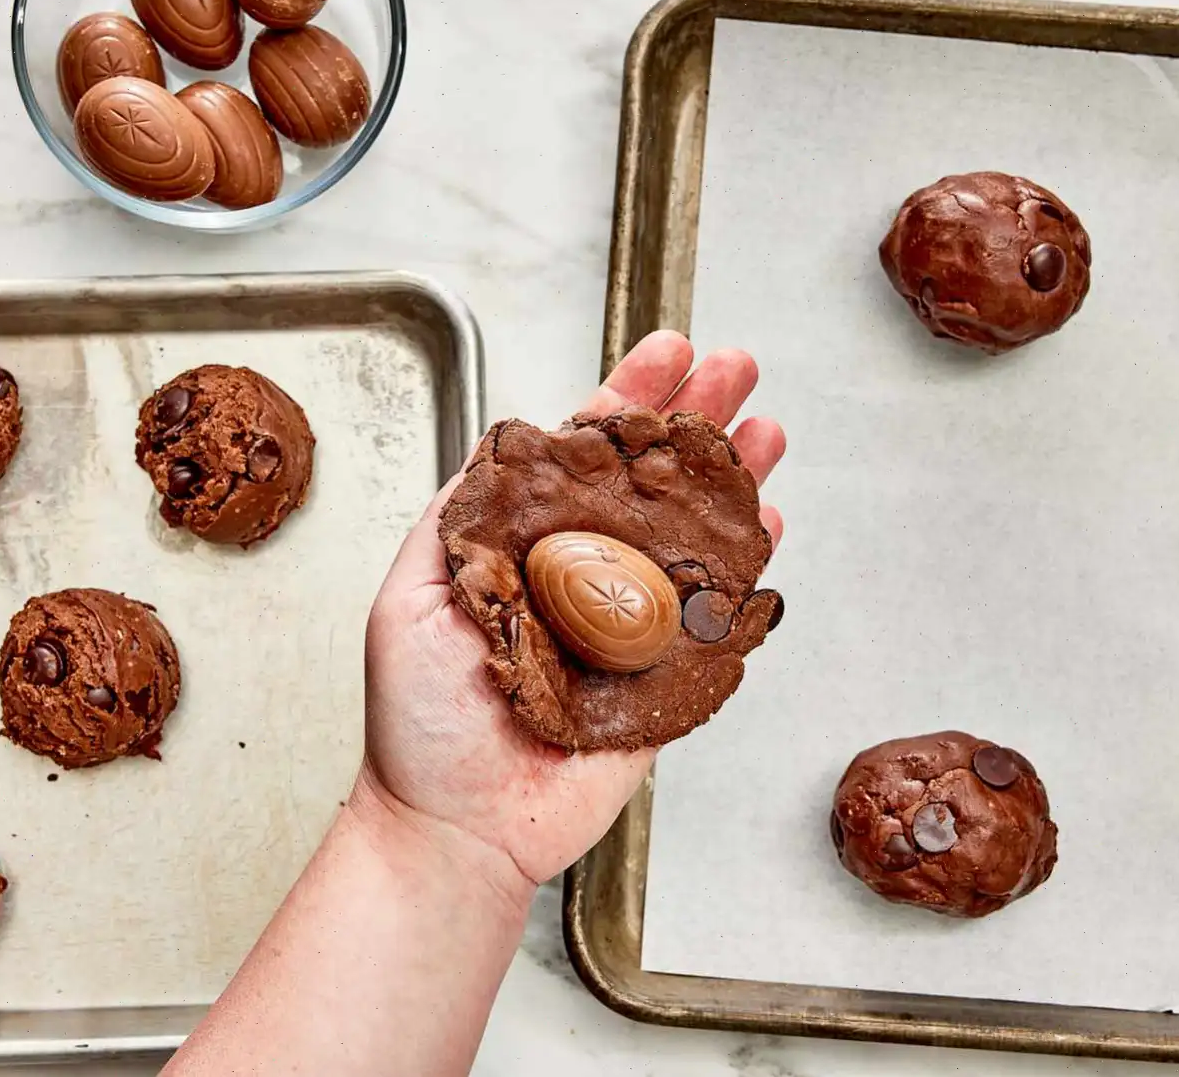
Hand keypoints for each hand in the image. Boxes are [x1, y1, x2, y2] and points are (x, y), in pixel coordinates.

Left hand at [355, 331, 786, 900]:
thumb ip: (457, 519)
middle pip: (650, 483)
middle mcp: (582, 575)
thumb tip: (500, 444)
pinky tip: (768, 523)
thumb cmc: (419, 722)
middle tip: (737, 367)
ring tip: (766, 427)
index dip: (625, 402)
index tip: (664, 352)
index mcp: (523, 547)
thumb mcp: (411, 597)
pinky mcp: (665, 680)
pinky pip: (717, 616)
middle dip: (695, 421)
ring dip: (732, 480)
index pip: (582, 457)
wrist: (456, 827)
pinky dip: (748, 570)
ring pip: (693, 537)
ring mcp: (629, 625)